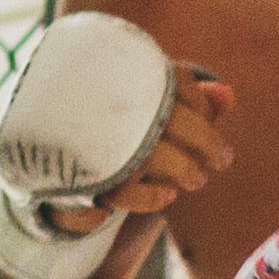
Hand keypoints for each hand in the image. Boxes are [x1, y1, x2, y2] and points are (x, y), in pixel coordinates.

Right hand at [40, 68, 234, 243]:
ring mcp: (89, 142)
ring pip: (145, 154)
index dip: (197, 102)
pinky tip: (167, 196)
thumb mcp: (155, 116)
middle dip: (203, 140)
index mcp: (120, 80)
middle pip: (166, 116)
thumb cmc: (117, 134)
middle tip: (223, 160)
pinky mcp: (78, 179)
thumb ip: (191, 106)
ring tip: (197, 180)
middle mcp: (103, 107)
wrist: (49, 165)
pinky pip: (119, 191)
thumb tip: (228, 95)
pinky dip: (146, 197)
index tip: (211, 120)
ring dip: (179, 168)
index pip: (170, 80)